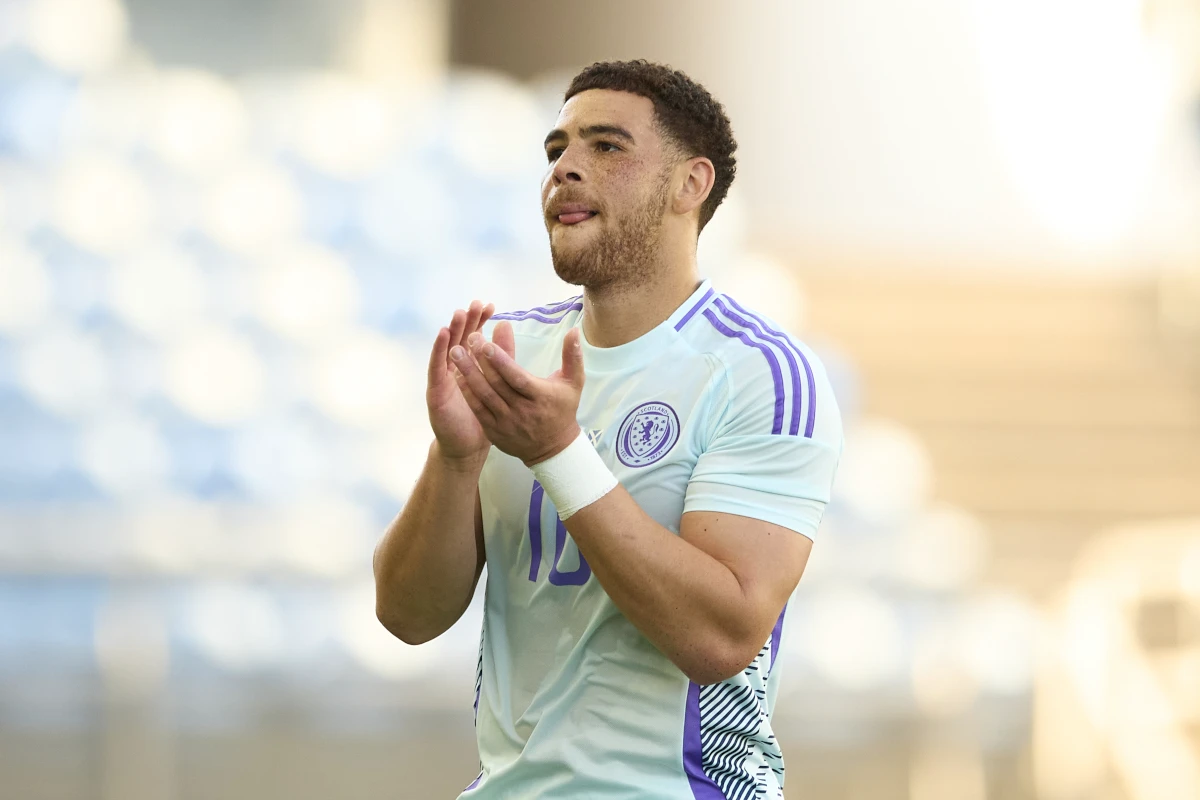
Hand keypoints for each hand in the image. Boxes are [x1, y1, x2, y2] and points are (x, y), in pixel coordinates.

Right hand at [426, 300, 512, 465]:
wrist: (467, 446)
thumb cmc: (482, 413)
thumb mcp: (496, 381)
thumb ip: (502, 356)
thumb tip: (507, 327)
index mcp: (469, 364)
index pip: (474, 337)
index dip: (480, 321)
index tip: (490, 306)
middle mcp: (454, 367)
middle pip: (459, 338)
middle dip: (466, 320)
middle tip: (474, 304)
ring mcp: (443, 378)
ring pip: (446, 349)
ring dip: (451, 330)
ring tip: (459, 313)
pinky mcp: (435, 390)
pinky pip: (436, 367)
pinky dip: (438, 350)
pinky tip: (443, 336)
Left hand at [450, 326, 584, 466]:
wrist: (553, 448)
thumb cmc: (563, 409)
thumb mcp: (574, 383)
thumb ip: (573, 356)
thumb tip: (574, 331)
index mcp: (540, 396)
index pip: (517, 377)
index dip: (501, 361)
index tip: (486, 343)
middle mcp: (522, 410)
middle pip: (497, 384)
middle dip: (479, 360)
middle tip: (468, 338)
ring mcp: (506, 422)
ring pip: (484, 396)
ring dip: (468, 373)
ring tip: (455, 352)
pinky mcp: (495, 431)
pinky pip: (478, 409)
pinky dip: (467, 392)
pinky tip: (457, 375)